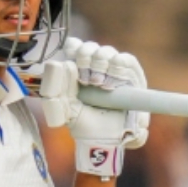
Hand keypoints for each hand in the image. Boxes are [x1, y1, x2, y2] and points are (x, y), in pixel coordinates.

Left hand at [39, 38, 148, 175]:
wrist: (104, 140)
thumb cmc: (83, 124)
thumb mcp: (62, 109)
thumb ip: (54, 89)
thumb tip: (61, 65)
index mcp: (78, 71)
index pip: (75, 47)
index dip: (73, 48)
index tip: (71, 60)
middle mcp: (96, 67)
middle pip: (90, 47)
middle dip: (85, 58)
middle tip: (85, 78)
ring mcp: (114, 70)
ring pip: (106, 51)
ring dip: (99, 63)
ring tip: (97, 83)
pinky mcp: (132, 76)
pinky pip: (125, 60)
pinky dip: (116, 67)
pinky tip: (110, 82)